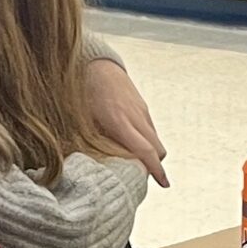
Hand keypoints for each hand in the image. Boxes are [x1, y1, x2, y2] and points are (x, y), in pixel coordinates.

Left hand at [85, 61, 169, 186]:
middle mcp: (136, 116)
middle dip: (155, 166)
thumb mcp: (81, 121)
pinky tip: (131, 144)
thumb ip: (91, 144)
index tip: (165, 184)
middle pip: (157, 149)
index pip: (146, 150)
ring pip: (155, 139)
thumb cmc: (81, 93)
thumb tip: (93, 167)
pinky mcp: (142, 106)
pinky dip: (146, 140)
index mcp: (119, 121)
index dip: (156, 169)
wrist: (93, 63)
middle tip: (142, 179)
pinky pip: (150, 129)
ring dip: (150, 153)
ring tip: (134, 163)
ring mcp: (141, 110)